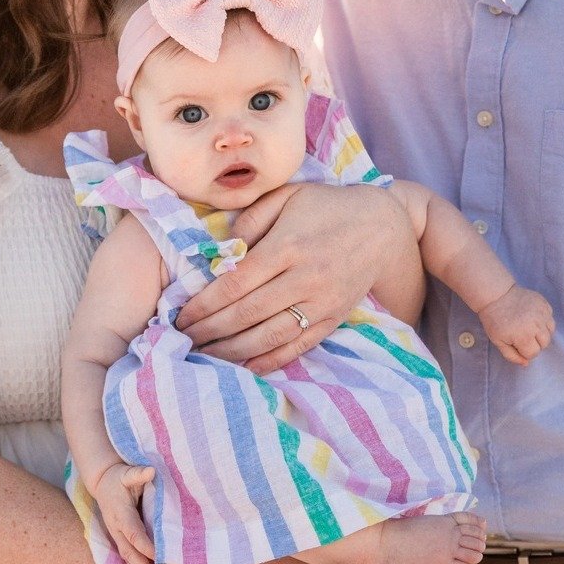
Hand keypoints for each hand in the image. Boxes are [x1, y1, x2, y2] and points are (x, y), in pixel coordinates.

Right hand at [91, 463, 160, 563]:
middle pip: (128, 552)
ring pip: (128, 556)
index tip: (159, 556)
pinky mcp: (120, 537)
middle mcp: (117, 527)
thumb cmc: (117, 477)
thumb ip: (137, 474)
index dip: (145, 546)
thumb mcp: (125, 473)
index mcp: (120, 513)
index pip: (133, 533)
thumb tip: (151, 471)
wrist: (101, 482)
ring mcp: (117, 534)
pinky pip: (129, 554)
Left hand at [176, 183, 404, 372]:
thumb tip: (222, 251)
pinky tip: (245, 367)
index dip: (205, 303)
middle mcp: (304, 278)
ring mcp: (321, 302)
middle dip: (211, 330)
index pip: (236, 283)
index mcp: (287, 246)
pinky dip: (270, 361)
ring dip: (233, 351)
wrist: (382, 224)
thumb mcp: (287, 196)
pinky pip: (298, 346)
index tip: (181, 315)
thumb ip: (251, 219)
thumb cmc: (326, 206)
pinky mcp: (333, 318)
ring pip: (270, 336)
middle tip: (183, 339)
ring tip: (204, 355)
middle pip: (248, 314)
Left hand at [478, 284, 554, 364]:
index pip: (533, 353)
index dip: (524, 351)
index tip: (516, 344)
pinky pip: (550, 318)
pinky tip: (533, 318)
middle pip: (544, 344)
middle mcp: (537, 325)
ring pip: (550, 332)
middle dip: (534, 344)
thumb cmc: (494, 319)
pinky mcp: (544, 304)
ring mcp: (542, 313)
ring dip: (542, 333)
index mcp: (524, 336)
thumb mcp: (498, 341)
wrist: (496, 294)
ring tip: (529, 328)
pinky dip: (544, 321)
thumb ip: (512, 355)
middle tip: (522, 336)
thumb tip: (526, 363)